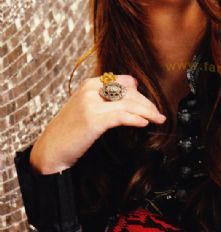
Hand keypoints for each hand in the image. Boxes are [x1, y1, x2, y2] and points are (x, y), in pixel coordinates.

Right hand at [29, 75, 166, 173]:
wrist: (50, 150)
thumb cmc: (69, 133)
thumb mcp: (86, 109)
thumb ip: (104, 101)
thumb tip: (131, 97)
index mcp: (90, 84)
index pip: (124, 81)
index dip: (140, 93)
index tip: (149, 104)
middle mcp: (91, 89)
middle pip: (129, 92)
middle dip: (147, 104)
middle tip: (159, 114)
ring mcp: (92, 103)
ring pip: (129, 103)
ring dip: (148, 112)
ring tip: (159, 119)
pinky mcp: (94, 119)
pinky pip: (122, 116)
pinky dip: (136, 119)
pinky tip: (144, 124)